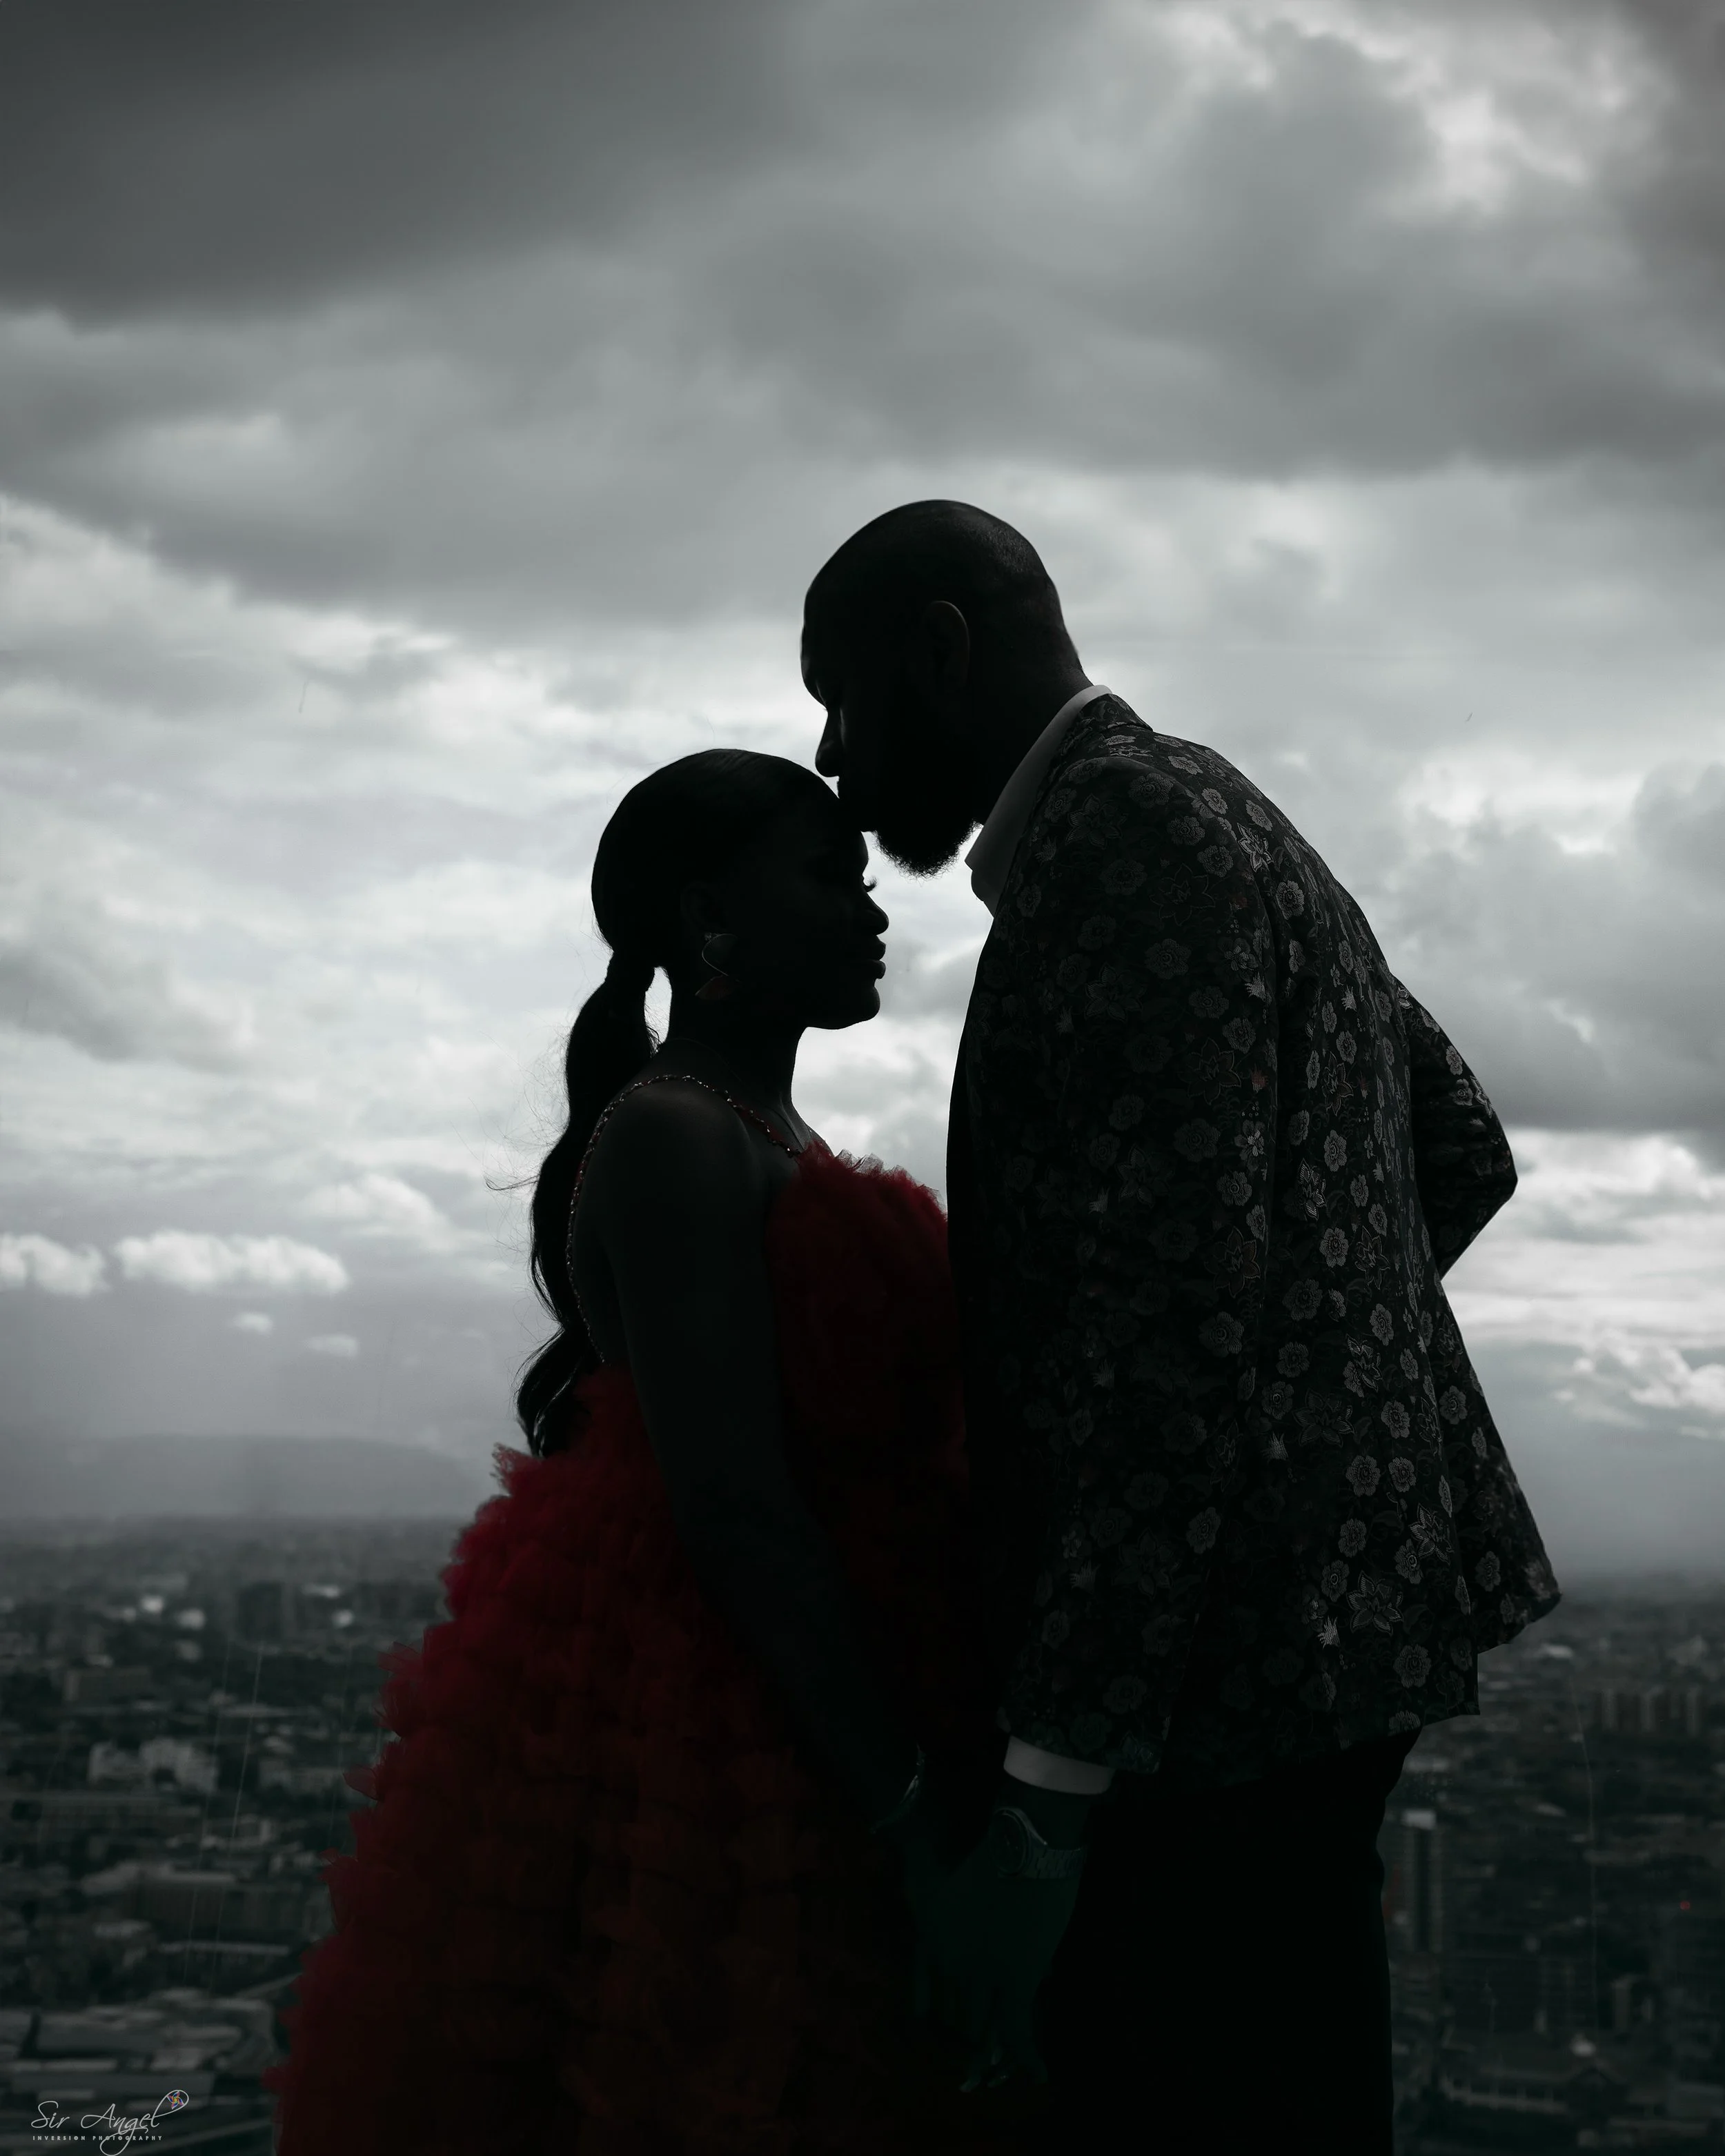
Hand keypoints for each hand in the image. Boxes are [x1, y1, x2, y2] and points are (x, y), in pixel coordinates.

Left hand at [897, 1812, 1083, 2090]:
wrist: (1019, 1842)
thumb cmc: (985, 1852)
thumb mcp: (948, 1885)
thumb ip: (948, 1915)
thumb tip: (954, 1936)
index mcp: (931, 1942)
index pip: (933, 1993)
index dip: (945, 2017)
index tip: (955, 2038)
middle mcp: (950, 1965)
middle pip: (958, 2015)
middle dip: (969, 2040)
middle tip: (979, 2069)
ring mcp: (980, 1975)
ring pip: (983, 2027)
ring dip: (994, 2052)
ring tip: (1001, 2074)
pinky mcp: (1016, 1981)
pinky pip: (1016, 2029)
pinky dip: (1027, 2055)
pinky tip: (1038, 2074)